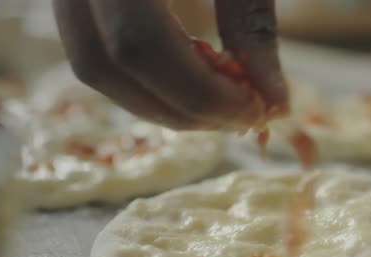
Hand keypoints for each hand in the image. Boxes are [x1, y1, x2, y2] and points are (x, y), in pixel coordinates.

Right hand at [53, 0, 287, 130]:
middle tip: (239, 117)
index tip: (254, 111)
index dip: (199, 92)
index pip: (139, 46)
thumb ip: (253, 25)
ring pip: (94, 65)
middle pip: (105, 66)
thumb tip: (276, 104)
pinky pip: (96, 48)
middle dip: (178, 107)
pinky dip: (144, 77)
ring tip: (220, 102)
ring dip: (159, 99)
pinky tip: (190, 77)